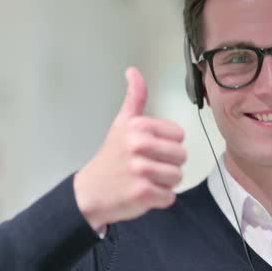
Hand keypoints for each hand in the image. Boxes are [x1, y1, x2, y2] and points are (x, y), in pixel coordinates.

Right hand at [73, 67, 185, 231]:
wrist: (90, 192)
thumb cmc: (111, 157)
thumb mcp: (121, 124)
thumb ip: (135, 99)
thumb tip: (133, 71)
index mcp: (138, 126)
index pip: (179, 135)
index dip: (168, 145)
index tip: (150, 149)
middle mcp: (139, 145)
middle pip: (181, 156)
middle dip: (168, 165)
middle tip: (147, 167)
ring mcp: (140, 170)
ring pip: (177, 176)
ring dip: (164, 182)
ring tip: (145, 180)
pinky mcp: (142, 193)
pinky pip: (169, 196)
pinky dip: (159, 199)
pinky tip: (143, 193)